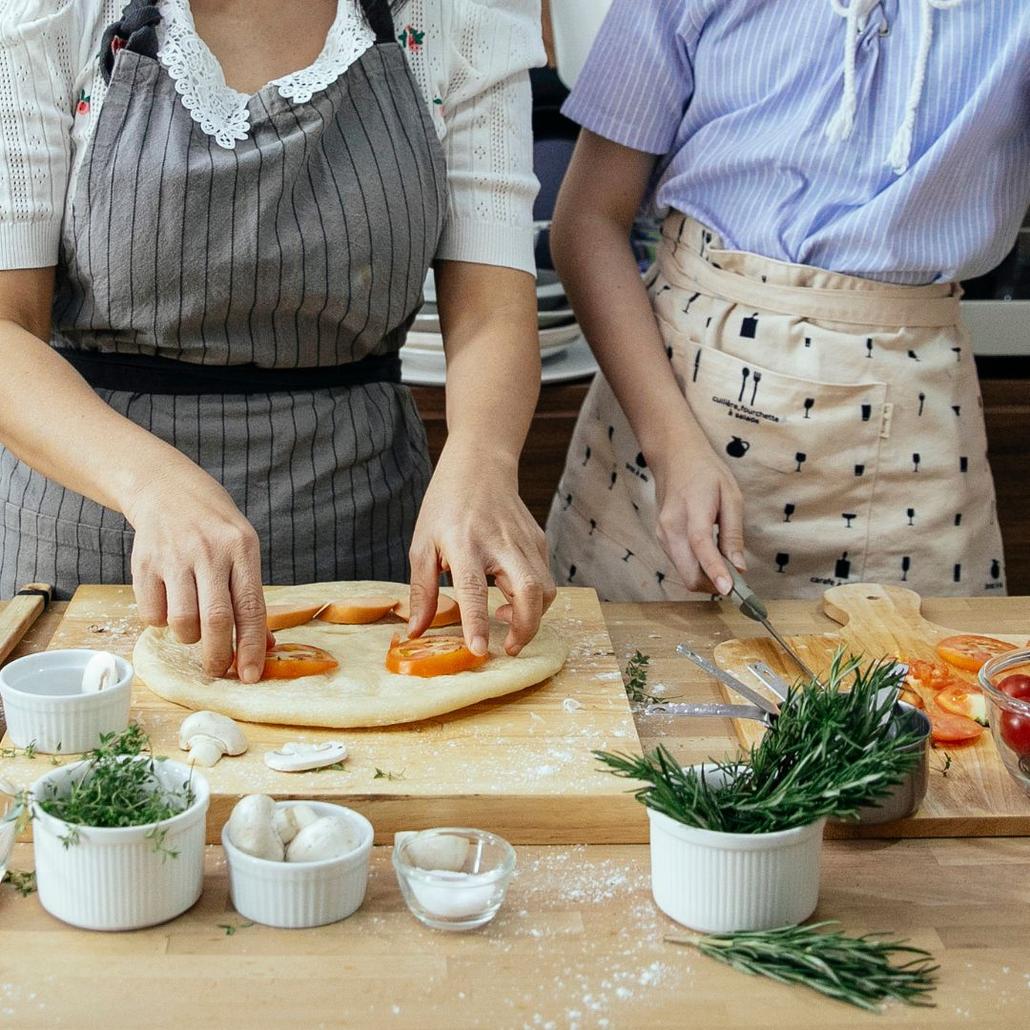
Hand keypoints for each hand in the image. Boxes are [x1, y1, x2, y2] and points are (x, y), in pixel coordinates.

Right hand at [124, 466, 267, 681]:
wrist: (168, 491)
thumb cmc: (215, 529)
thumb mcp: (243, 550)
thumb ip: (251, 596)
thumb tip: (265, 646)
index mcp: (241, 549)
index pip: (250, 607)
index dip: (251, 646)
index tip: (251, 676)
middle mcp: (208, 552)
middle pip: (215, 620)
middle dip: (218, 656)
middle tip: (219, 670)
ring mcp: (174, 557)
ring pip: (182, 622)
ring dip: (190, 638)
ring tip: (194, 627)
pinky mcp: (144, 564)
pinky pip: (152, 615)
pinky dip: (162, 623)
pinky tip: (170, 606)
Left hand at [407, 447, 555, 656]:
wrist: (480, 466)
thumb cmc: (445, 506)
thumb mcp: (422, 545)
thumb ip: (422, 591)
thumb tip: (417, 632)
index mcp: (465, 544)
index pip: (474, 590)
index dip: (477, 623)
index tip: (480, 650)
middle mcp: (500, 543)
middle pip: (530, 592)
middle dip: (526, 628)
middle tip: (509, 648)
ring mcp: (525, 541)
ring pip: (546, 590)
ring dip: (533, 616)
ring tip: (506, 617)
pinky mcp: (538, 541)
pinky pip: (545, 578)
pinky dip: (535, 597)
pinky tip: (511, 595)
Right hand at [649, 433, 745, 594]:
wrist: (674, 459)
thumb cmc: (706, 474)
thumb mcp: (731, 496)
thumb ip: (733, 533)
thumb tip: (739, 567)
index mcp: (692, 510)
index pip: (701, 545)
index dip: (715, 570)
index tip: (729, 590)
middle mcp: (671, 527)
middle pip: (689, 573)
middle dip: (714, 584)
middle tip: (737, 582)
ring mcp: (662, 535)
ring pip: (684, 573)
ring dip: (706, 578)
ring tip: (725, 565)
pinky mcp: (660, 540)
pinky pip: (680, 565)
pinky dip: (697, 569)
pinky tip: (709, 557)